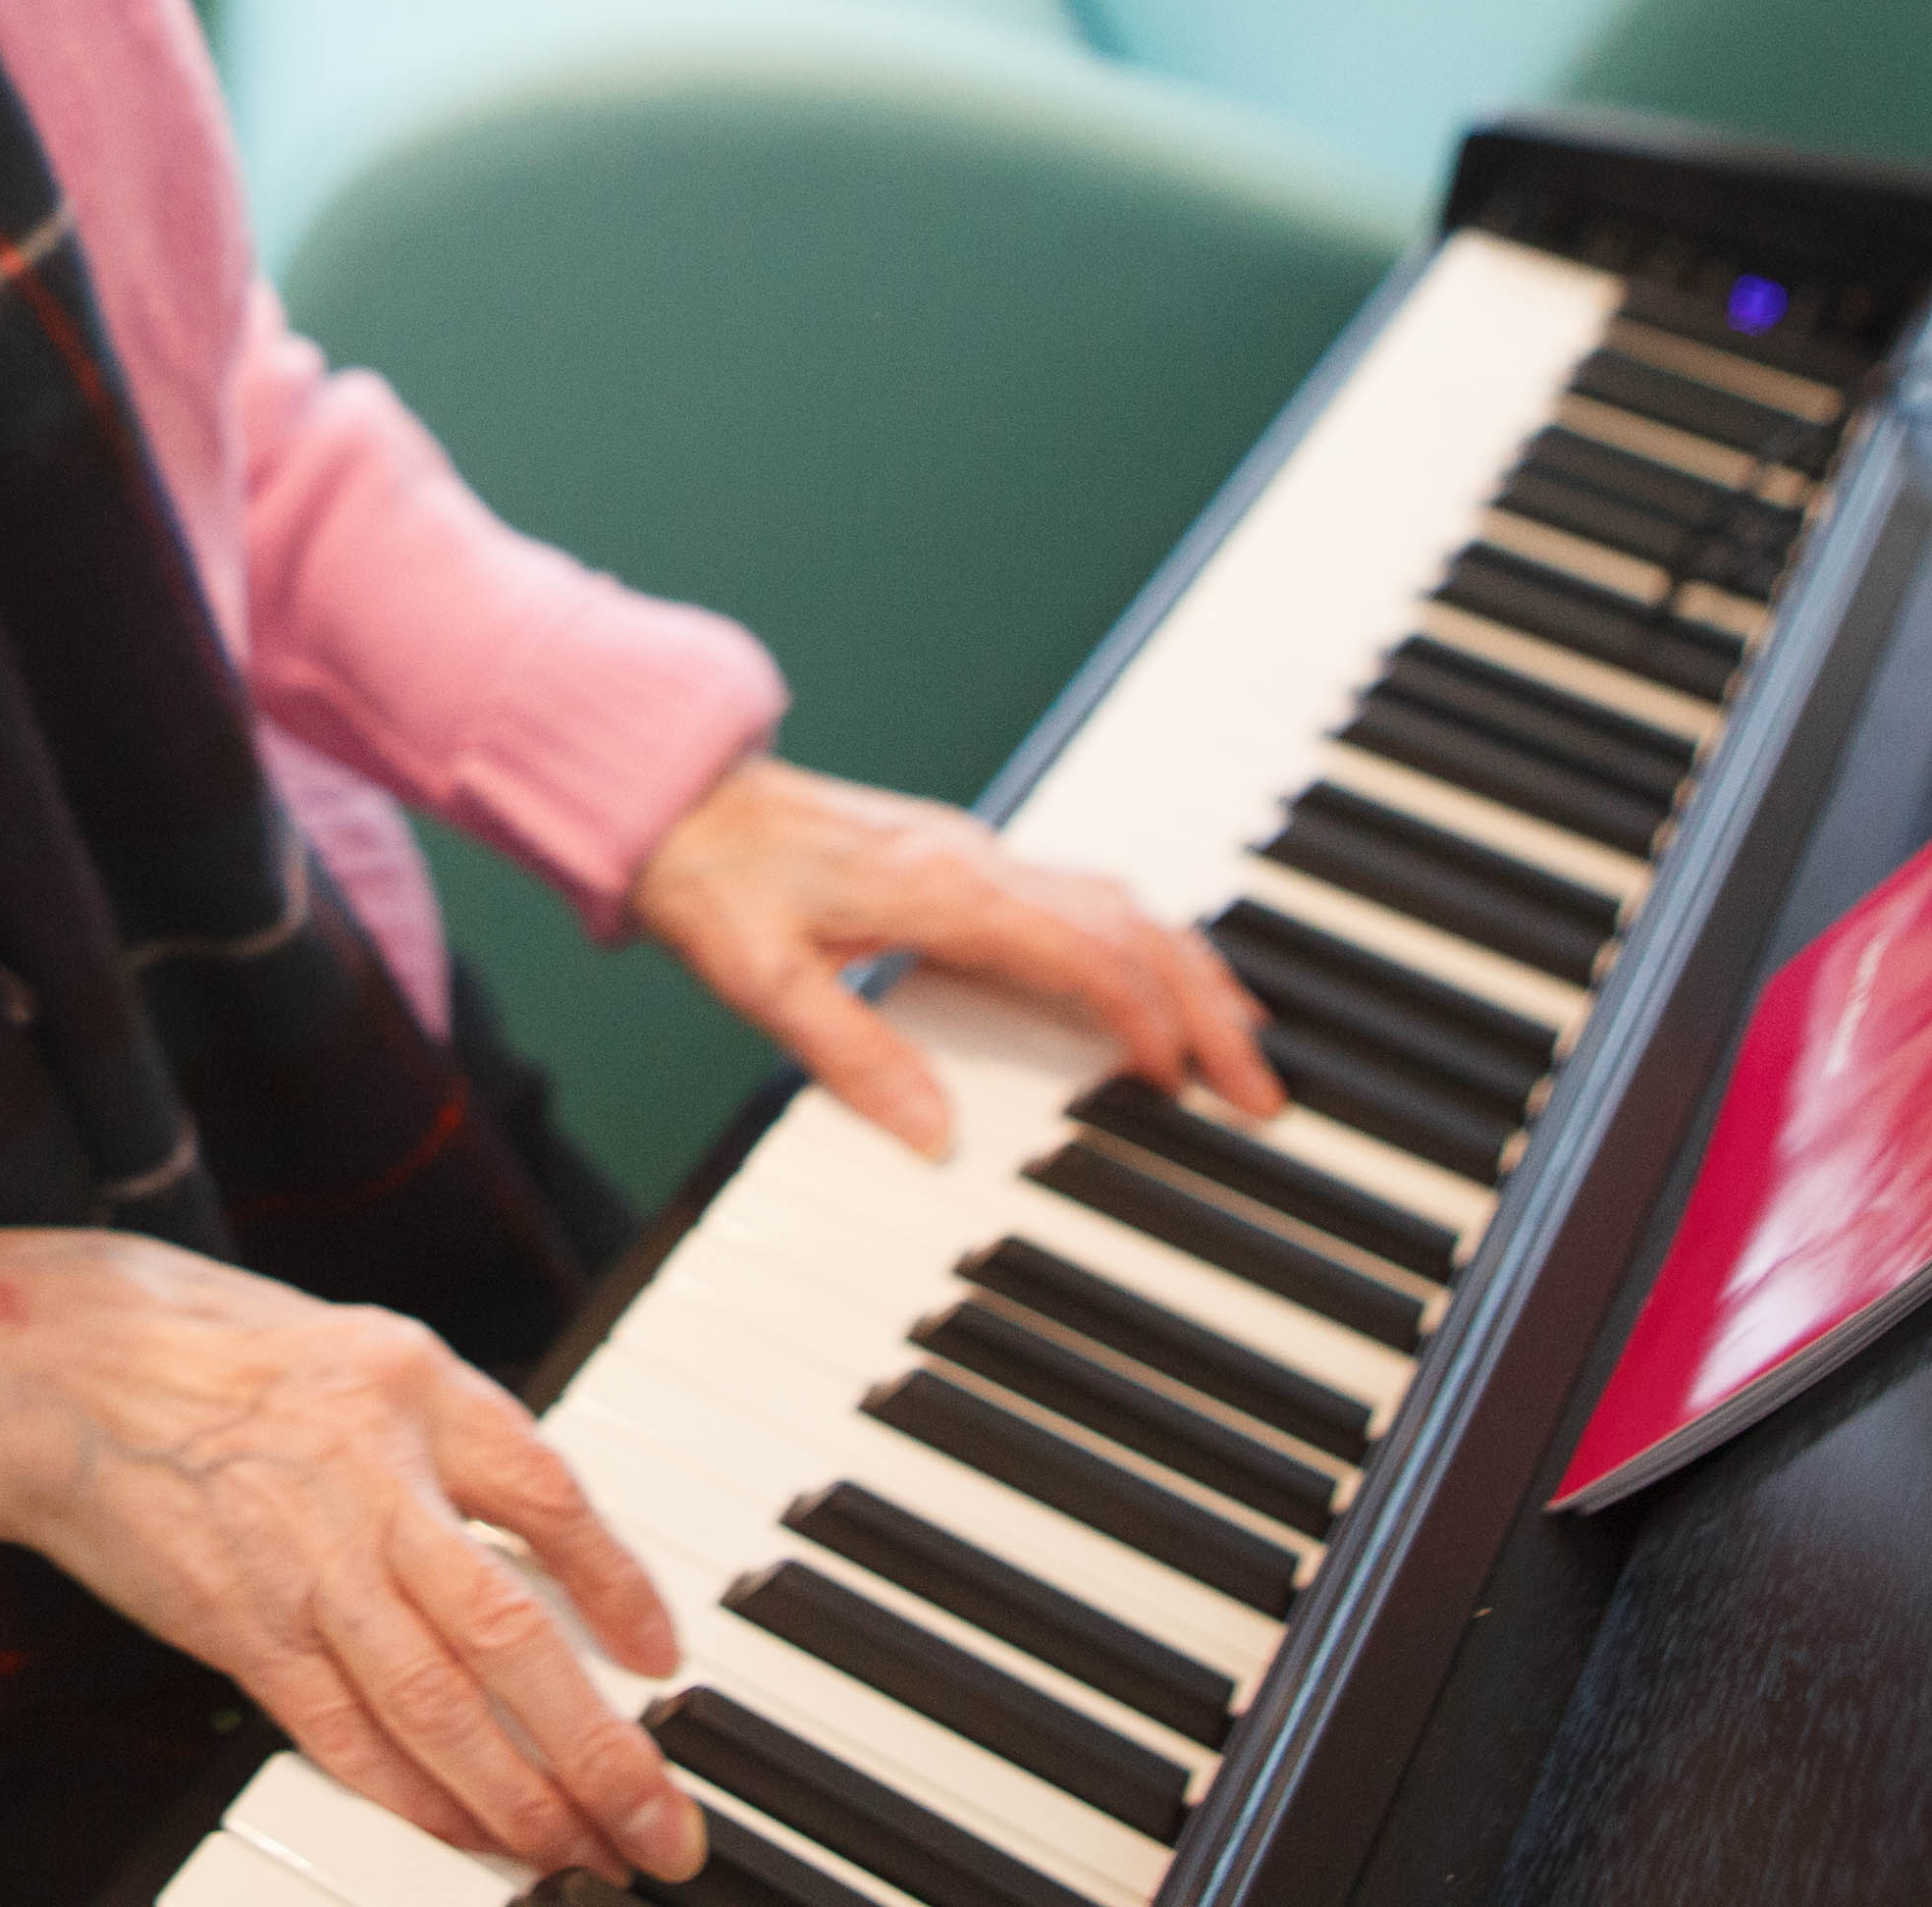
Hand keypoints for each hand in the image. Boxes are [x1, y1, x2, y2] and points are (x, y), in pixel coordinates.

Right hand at [0, 1228, 705, 1883]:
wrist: (58, 1363)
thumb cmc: (218, 1353)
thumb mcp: (364, 1352)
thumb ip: (457, 1441)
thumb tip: (550, 1559)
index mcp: (413, 1385)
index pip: (550, 1497)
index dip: (620, 1587)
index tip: (663, 1663)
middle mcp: (368, 1472)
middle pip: (508, 1631)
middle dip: (600, 1746)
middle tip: (660, 1825)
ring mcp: (299, 1559)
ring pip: (433, 1702)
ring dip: (519, 1792)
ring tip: (582, 1851)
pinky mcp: (236, 1625)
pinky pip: (340, 1728)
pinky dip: (410, 1793)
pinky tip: (464, 1832)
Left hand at [630, 752, 1277, 1157]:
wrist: (672, 796)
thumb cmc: (711, 880)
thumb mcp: (762, 981)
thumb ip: (850, 1056)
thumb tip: (933, 1135)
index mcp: (937, 886)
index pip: (1079, 948)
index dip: (1141, 1015)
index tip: (1179, 1082)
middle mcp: (973, 859)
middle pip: (1129, 922)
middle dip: (1206, 1002)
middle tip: (1258, 1086)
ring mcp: (973, 853)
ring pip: (1119, 901)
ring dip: (1188, 969)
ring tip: (1242, 1043)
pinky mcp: (962, 861)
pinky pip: (1084, 896)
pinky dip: (1143, 943)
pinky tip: (1159, 983)